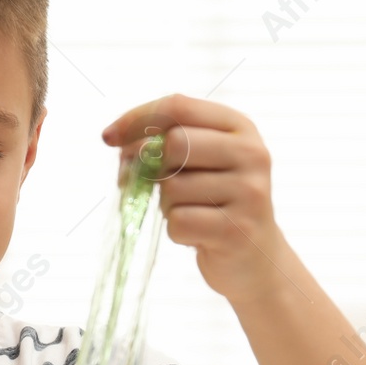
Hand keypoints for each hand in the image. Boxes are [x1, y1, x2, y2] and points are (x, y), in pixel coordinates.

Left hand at [102, 92, 286, 303]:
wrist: (255, 258)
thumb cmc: (215, 203)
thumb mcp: (198, 164)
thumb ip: (164, 145)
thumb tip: (117, 141)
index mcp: (240, 128)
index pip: (178, 106)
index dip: (137, 119)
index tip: (109, 138)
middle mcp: (251, 154)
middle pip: (175, 143)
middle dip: (154, 168)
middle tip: (158, 187)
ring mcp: (249, 192)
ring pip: (173, 187)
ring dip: (167, 205)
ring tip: (191, 213)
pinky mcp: (237, 230)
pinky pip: (179, 222)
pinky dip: (176, 231)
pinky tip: (197, 235)